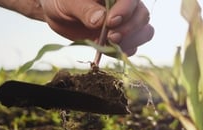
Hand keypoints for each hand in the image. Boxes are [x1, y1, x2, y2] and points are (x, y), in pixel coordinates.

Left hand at [0, 0, 153, 55]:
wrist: (57, 13)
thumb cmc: (61, 1)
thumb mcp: (68, 2)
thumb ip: (84, 9)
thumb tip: (100, 20)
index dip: (126, 10)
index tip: (110, 22)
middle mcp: (125, 6)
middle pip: (142, 16)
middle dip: (129, 29)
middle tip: (111, 37)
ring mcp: (126, 22)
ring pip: (144, 31)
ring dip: (131, 41)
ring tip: (112, 45)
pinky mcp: (122, 38)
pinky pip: (134, 46)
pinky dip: (125, 51)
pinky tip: (111, 51)